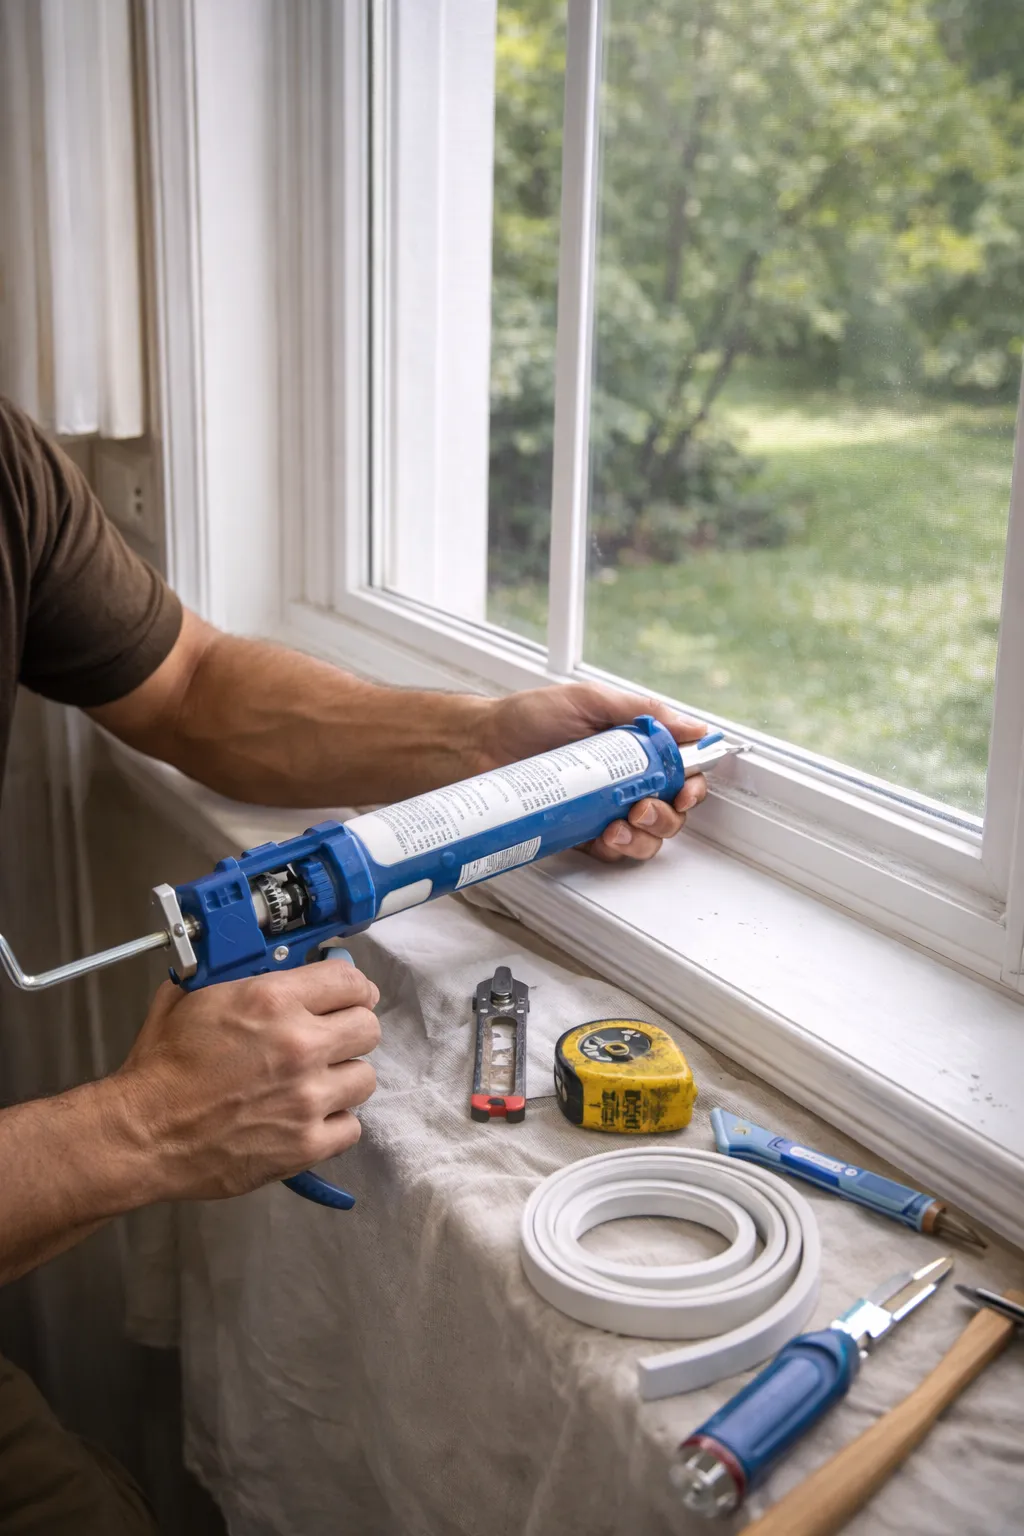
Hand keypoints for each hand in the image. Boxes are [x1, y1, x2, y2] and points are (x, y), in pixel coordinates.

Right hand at [107, 962, 379, 1200]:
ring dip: (343, 1078)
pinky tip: (307, 1117)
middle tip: (330, 1038)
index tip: (349, 996)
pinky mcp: (306, 1143)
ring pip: (364, 1077)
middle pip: (368, 1027)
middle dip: (350, 1029)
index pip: (350, 980)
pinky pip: (351, 1127)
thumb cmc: (161, 1069)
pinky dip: (333, 1123)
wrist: (142, 1134)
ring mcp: (307, 1097)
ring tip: (314, 1082)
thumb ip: (240, 975)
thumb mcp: (192, 997)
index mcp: (273, 1000)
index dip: (351, 987)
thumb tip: (269, 964)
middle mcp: (299, 1045)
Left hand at [477, 682, 708, 862]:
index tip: (685, 787)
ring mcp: (604, 808)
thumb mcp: (589, 701)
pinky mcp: (582, 831)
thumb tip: (692, 726)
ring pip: (648, 835)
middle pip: (670, 809)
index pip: (679, 770)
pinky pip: (615, 851)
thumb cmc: (528, 718)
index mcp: (632, 747)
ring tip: (625, 821)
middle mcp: (623, 780)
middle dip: (669, 813)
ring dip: (647, 834)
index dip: (691, 783)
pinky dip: (620, 848)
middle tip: (646, 805)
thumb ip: (642, 712)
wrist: (479, 746)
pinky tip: (609, 835)